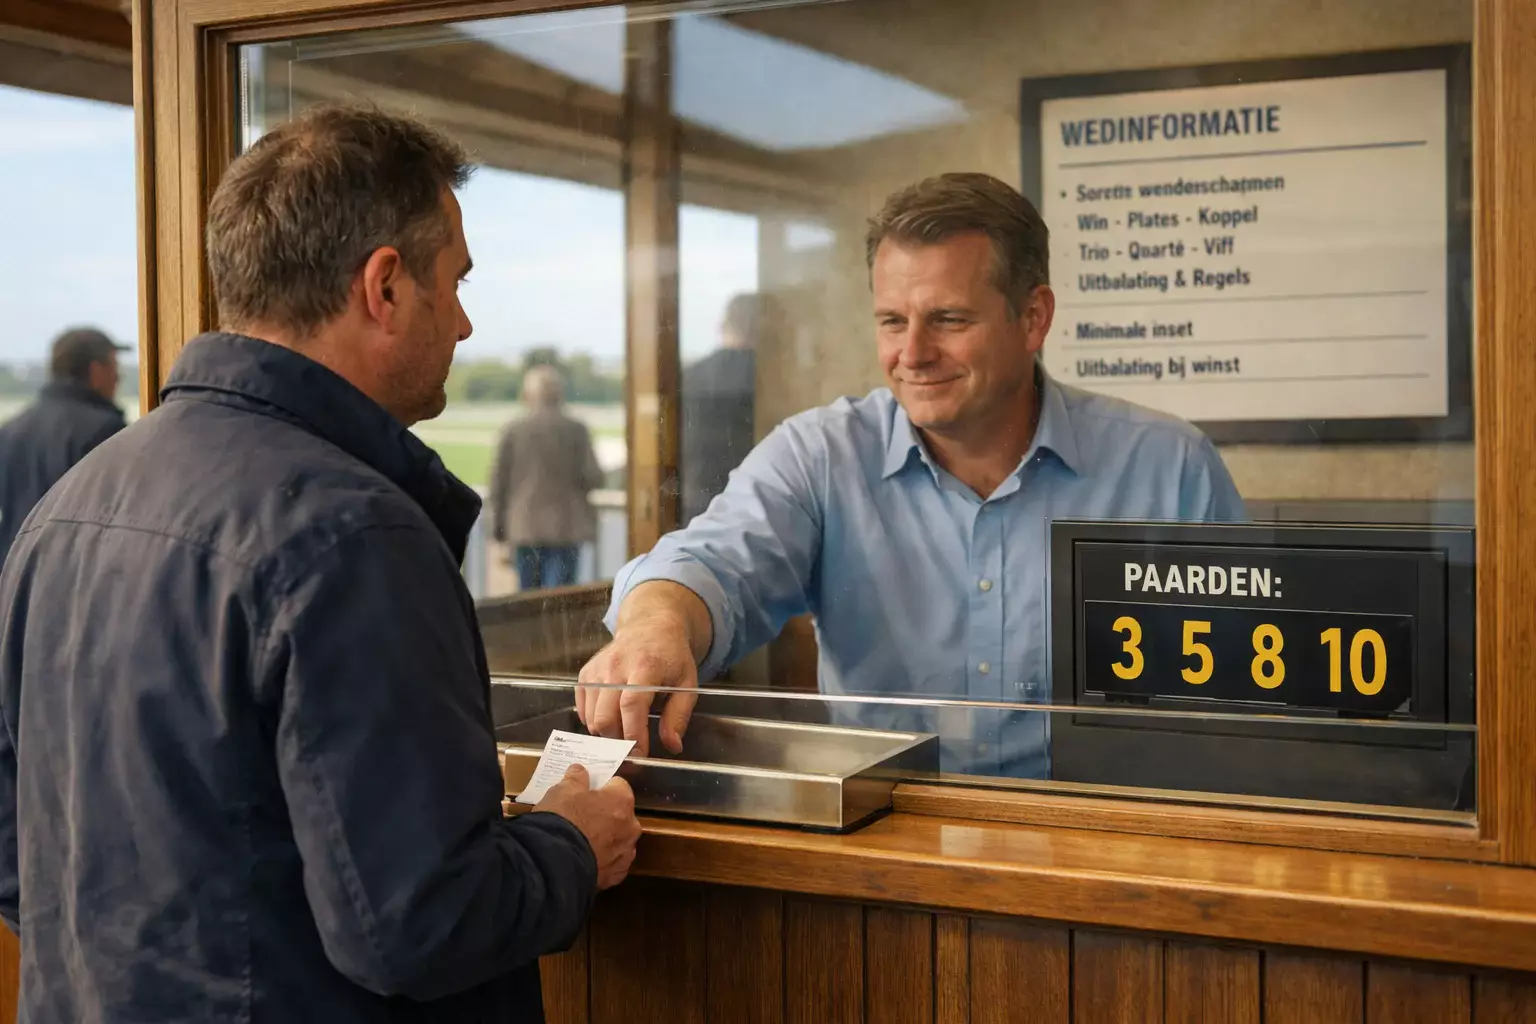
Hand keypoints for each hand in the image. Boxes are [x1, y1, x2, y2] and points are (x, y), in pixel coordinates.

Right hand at [534, 764, 640, 890]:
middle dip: (605, 814)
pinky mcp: (616, 876)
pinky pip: (611, 863)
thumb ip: (575, 778)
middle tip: (582, 817)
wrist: (553, 864)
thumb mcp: (562, 791)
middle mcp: (631, 826)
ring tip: (581, 841)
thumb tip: (580, 770)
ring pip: (618, 840)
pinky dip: (601, 860)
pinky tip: (584, 859)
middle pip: (621, 814)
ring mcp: (625, 853)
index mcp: (622, 801)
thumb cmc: (562, 819)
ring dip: (605, 839)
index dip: (602, 788)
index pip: (618, 785)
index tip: (588, 792)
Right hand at [577, 617, 697, 756]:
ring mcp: (597, 669)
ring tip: (625, 731)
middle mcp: (616, 666)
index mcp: (644, 667)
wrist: (651, 627)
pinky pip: (582, 709)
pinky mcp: (586, 673)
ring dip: (607, 733)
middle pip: (605, 717)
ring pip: (591, 718)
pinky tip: (612, 716)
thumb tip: (672, 745)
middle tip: (632, 749)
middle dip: (618, 741)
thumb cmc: (671, 657)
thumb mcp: (687, 684)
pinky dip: (594, 721)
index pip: (632, 706)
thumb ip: (679, 715)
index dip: (633, 735)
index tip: (640, 755)